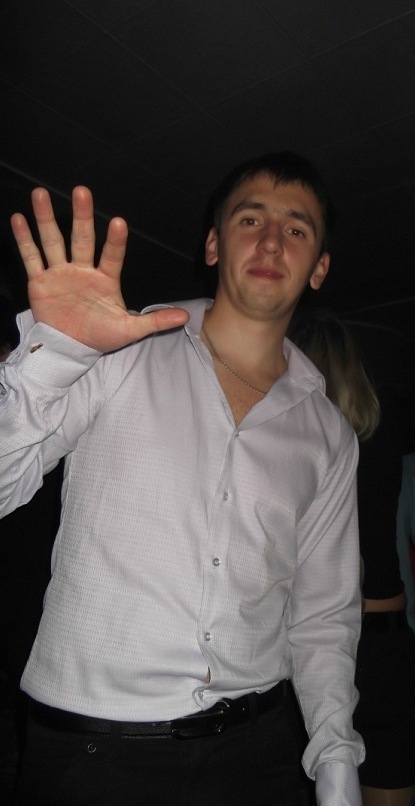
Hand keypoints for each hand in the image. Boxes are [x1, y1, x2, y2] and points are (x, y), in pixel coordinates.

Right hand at [10, 186, 188, 351]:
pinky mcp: (40, 282)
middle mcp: (82, 270)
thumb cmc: (101, 336)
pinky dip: (24, 239)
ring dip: (47, 218)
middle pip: (81, 239)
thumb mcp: (130, 330)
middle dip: (81, 216)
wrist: (71, 349)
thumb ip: (154, 321)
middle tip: (82, 191)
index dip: (115, 241)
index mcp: (105, 279)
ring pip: (53, 241)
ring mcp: (60, 273)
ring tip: (41, 193)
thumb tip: (185, 318)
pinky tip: (19, 218)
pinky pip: (32, 257)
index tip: (118, 222)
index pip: (112, 255)